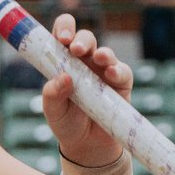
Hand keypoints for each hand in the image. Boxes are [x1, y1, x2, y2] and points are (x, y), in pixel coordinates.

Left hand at [41, 14, 132, 165]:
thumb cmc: (66, 122)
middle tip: (74, 49)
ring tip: (99, 58)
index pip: (61, 35)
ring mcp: (103, 70)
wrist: (88, 145)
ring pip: (104, 52)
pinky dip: (118, 70)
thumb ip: (52, 94)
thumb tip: (63, 77)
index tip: (60, 38)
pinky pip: (122, 71)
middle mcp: (83, 61)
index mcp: (63, 61)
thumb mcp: (53, 111)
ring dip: (102, 52)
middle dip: (80, 39)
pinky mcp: (120, 83)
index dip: (62, 29)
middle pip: (84, 38)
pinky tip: (112, 74)